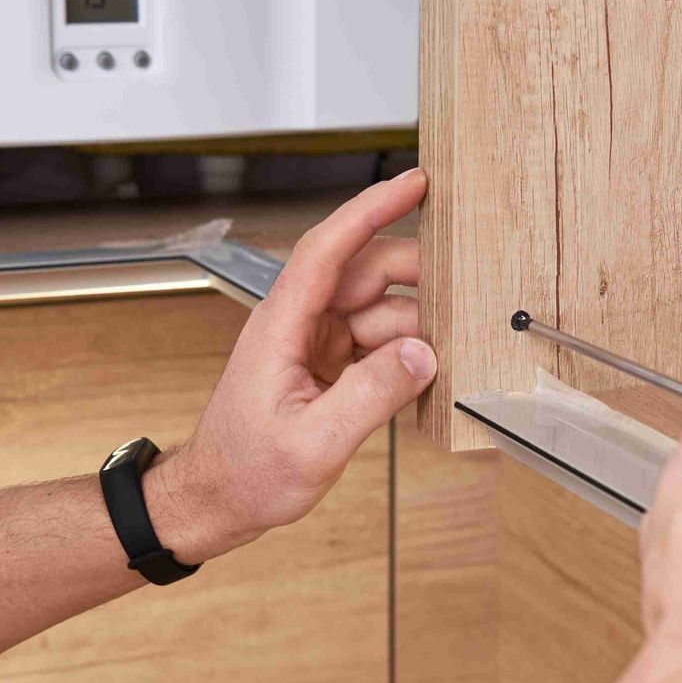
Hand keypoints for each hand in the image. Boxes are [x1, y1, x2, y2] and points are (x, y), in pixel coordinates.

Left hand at [147, 169, 435, 562]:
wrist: (217, 499)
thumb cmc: (245, 473)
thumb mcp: (313, 443)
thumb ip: (370, 396)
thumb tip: (423, 354)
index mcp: (282, 325)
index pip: (328, 248)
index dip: (371, 209)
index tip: (414, 183)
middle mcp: (298, 323)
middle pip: (365, 273)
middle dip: (416, 280)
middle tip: (465, 296)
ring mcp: (314, 342)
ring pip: (379, 309)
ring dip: (415, 329)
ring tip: (448, 355)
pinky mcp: (327, 364)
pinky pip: (376, 342)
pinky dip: (403, 355)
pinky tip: (423, 378)